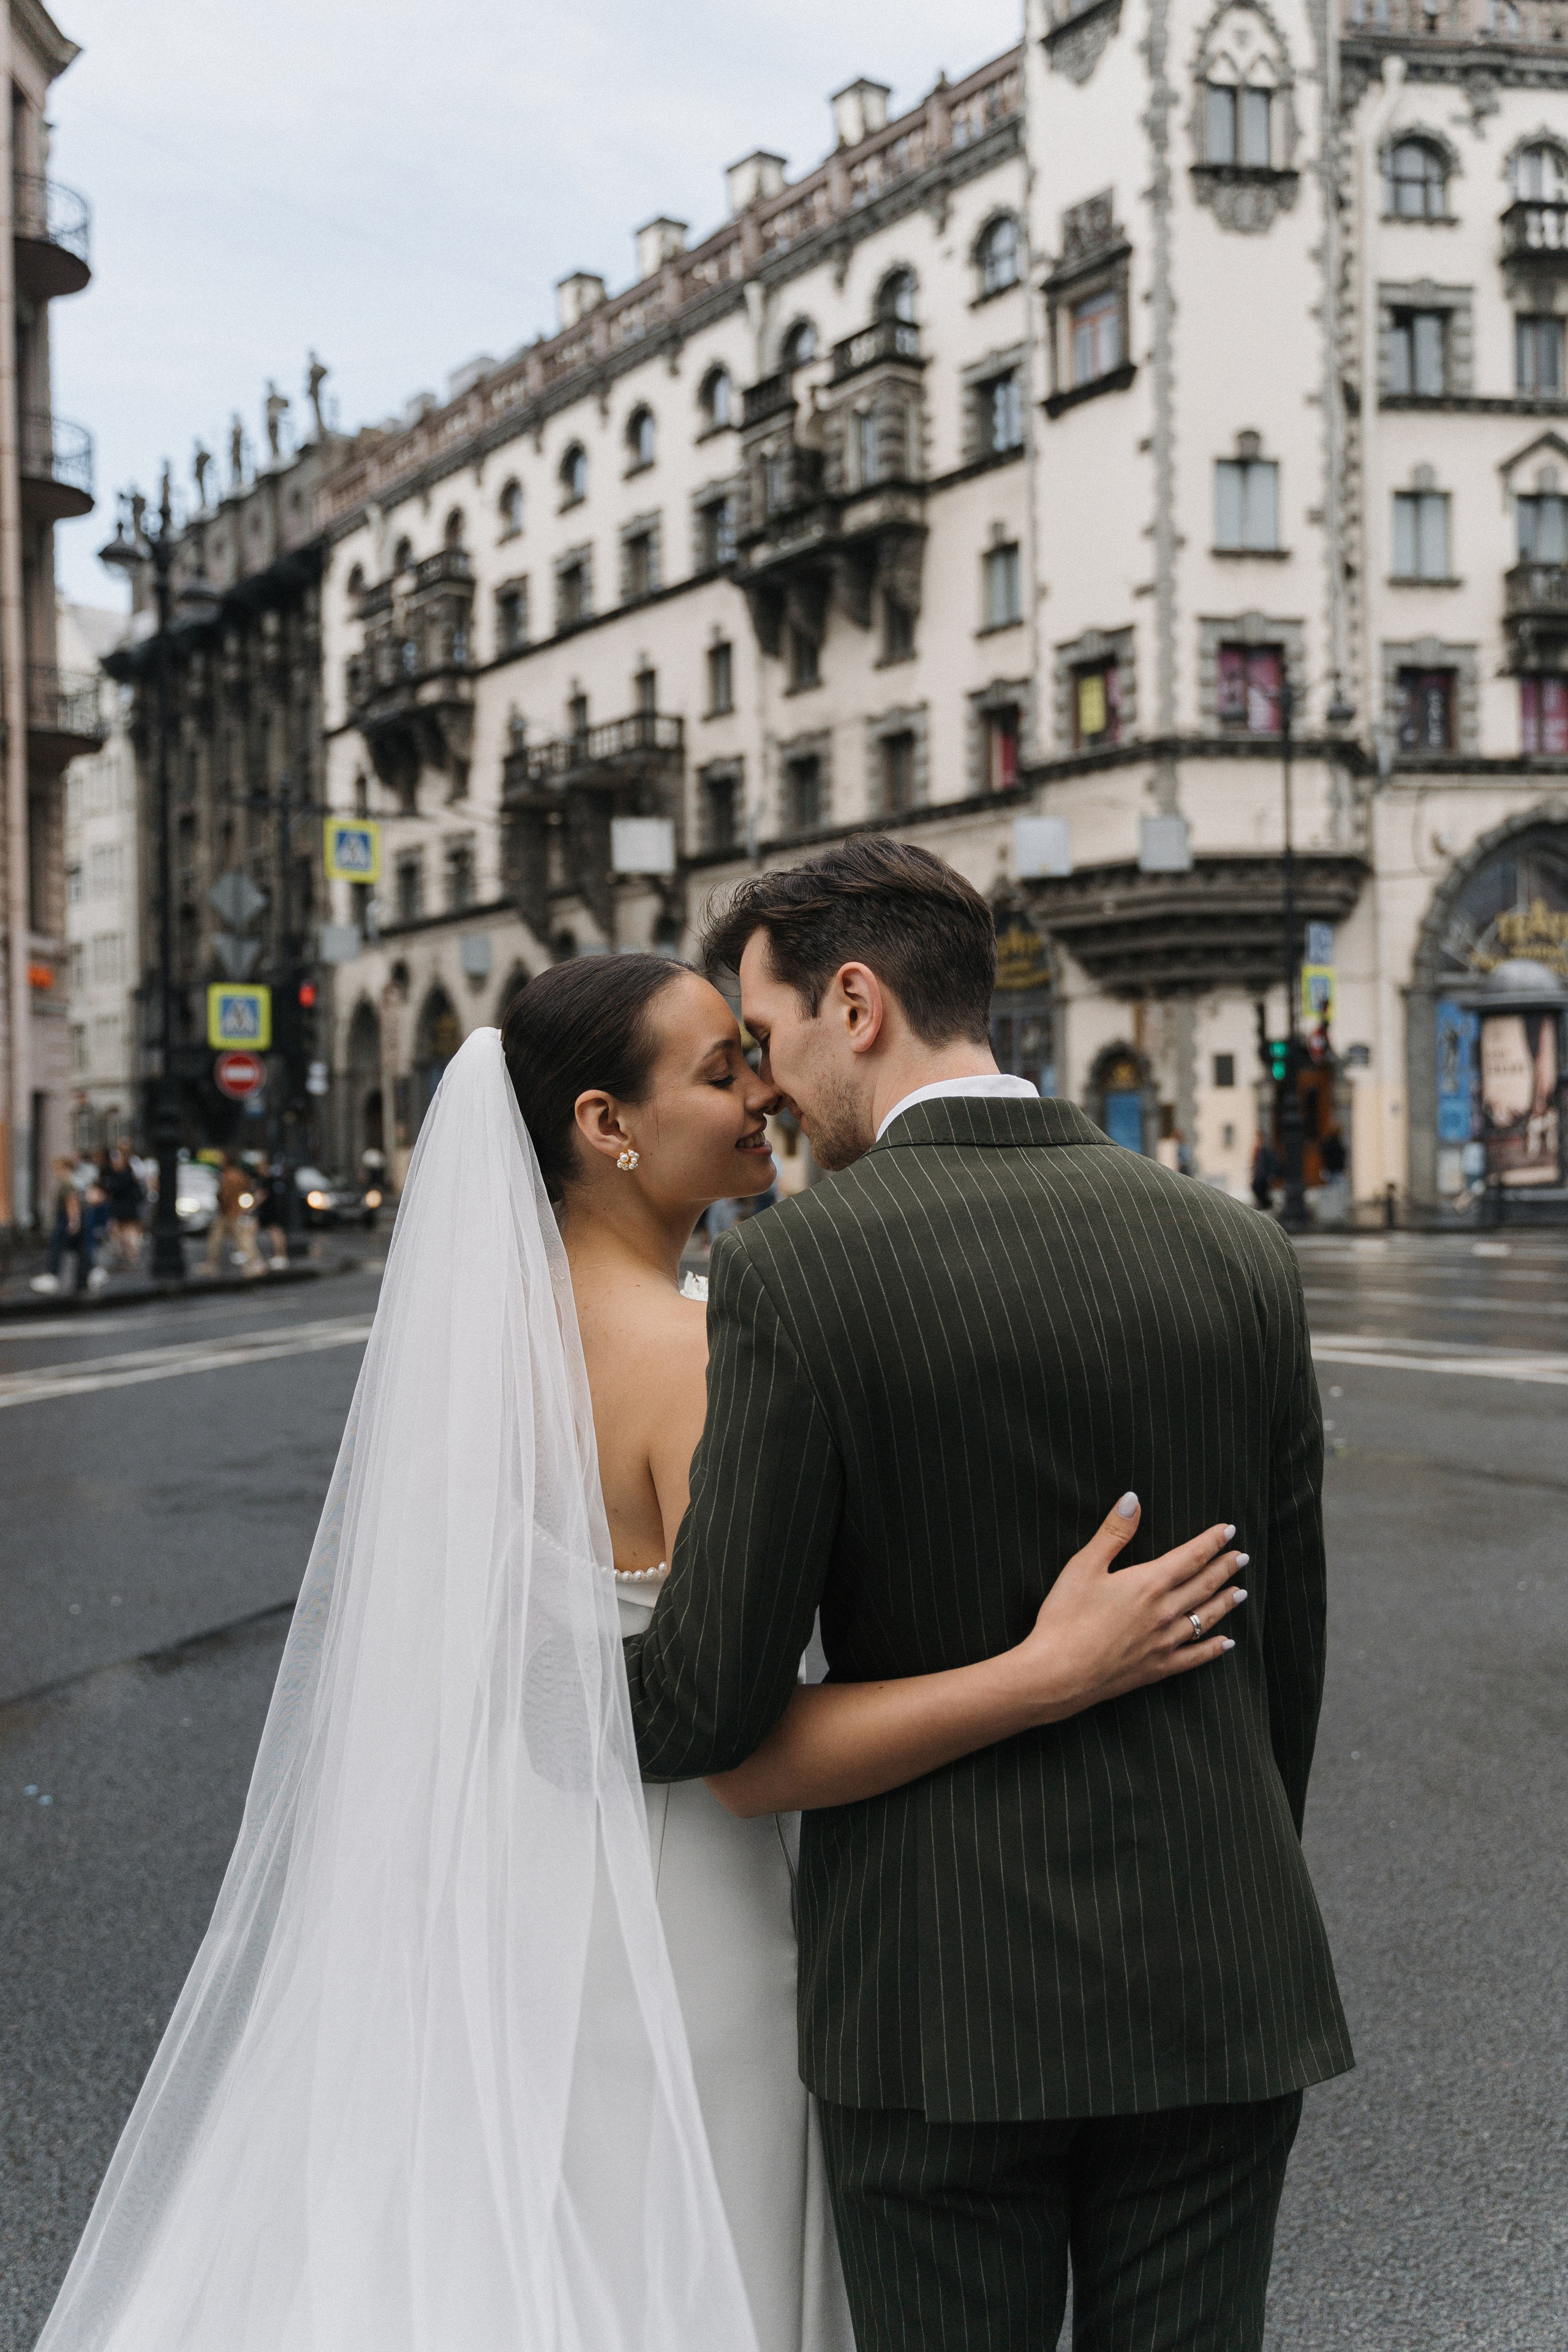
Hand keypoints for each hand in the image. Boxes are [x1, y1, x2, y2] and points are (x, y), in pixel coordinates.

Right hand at [1003, 1494, 1246, 1726]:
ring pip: (1205, 1618)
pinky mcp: (1157, 1668)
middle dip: (1225, 1569)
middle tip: (1242, 1557)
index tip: (1229, 1531)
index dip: (1211, 1542)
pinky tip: (1227, 1643)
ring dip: (1225, 1603)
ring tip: (1241, 1592)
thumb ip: (1114, 1532)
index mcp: (1148, 1584)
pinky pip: (1195, 1657)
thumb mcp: (1084, 1566)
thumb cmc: (1065, 1617)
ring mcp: (1164, 1643)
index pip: (1191, 1557)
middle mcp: (1164, 1612)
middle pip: (1204, 1585)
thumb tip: (1133, 1499)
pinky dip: (1213, 1648)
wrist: (1058, 1673)